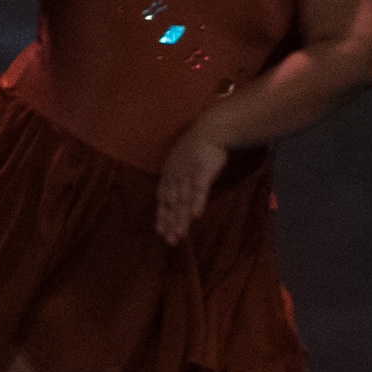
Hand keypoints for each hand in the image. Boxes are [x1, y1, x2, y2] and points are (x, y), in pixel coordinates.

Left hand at [155, 126, 230, 244]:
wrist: (211, 130)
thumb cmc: (197, 150)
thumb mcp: (182, 166)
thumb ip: (179, 182)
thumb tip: (179, 199)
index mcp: (169, 176)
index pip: (163, 200)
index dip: (162, 216)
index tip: (161, 232)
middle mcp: (175, 177)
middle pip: (172, 203)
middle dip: (170, 222)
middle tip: (170, 240)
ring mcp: (188, 174)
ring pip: (183, 200)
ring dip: (181, 218)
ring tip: (180, 234)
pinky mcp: (203, 170)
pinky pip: (200, 188)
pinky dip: (198, 202)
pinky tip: (196, 215)